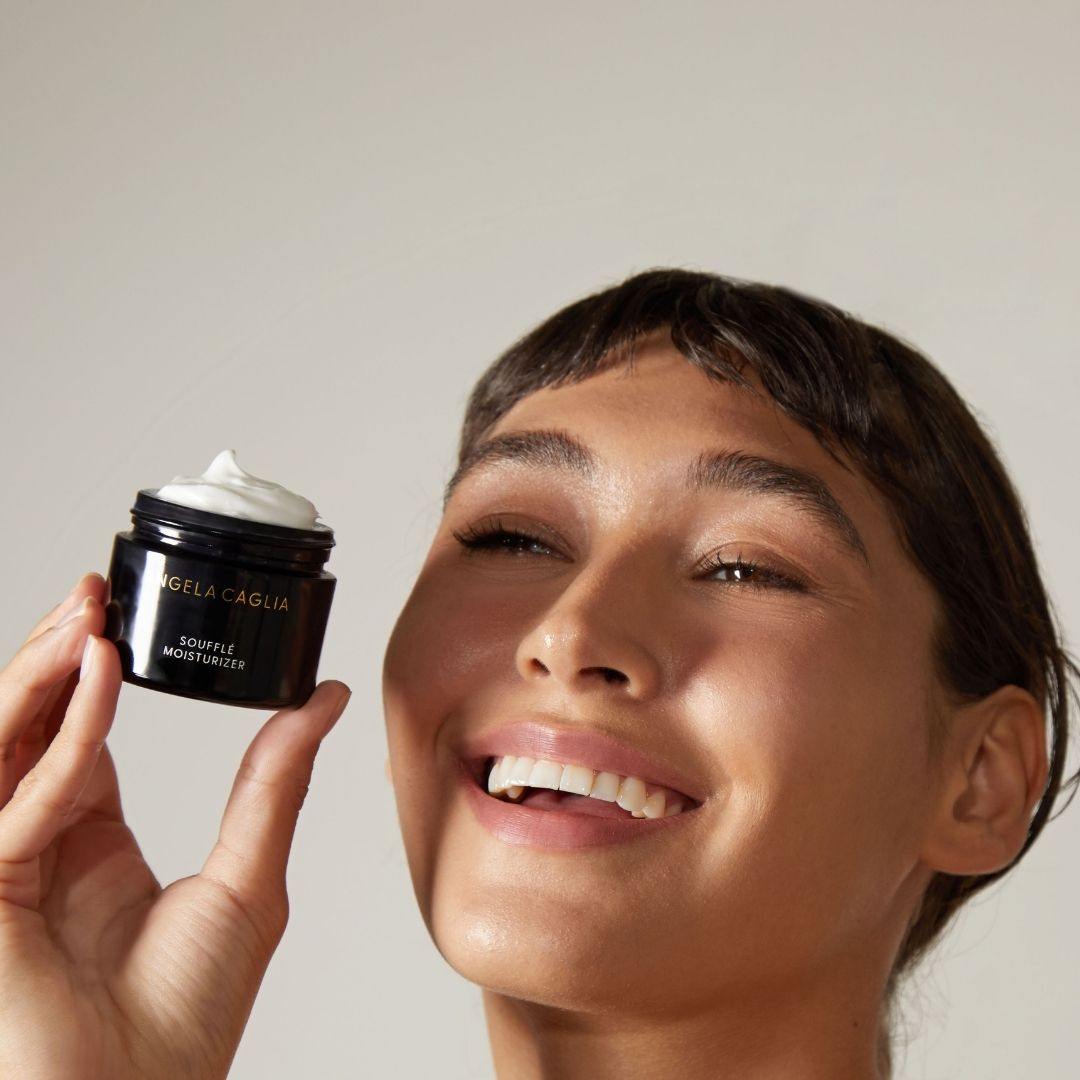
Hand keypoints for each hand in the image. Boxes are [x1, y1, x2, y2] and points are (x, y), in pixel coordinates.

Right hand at [0, 572, 350, 1078]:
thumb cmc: (186, 1017)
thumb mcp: (247, 876)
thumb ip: (274, 780)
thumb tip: (327, 698)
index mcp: (86, 847)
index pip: (72, 737)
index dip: (84, 675)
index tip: (112, 615)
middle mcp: (36, 846)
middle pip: (29, 728)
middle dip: (54, 655)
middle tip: (91, 592)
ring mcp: (4, 865)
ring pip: (5, 745)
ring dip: (41, 673)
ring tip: (84, 612)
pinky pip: (21, 798)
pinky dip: (64, 735)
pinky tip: (94, 676)